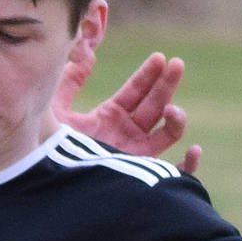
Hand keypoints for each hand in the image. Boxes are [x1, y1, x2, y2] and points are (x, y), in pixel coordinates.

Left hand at [54, 49, 202, 173]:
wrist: (51, 185)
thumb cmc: (48, 150)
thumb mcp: (56, 110)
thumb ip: (69, 82)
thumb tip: (87, 55)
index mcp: (110, 116)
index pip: (135, 91)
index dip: (148, 74)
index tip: (159, 58)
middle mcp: (126, 133)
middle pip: (155, 104)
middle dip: (167, 84)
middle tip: (177, 65)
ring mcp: (136, 154)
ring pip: (167, 133)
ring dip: (176, 119)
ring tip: (171, 109)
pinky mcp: (141, 177)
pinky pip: (173, 173)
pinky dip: (188, 165)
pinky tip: (193, 151)